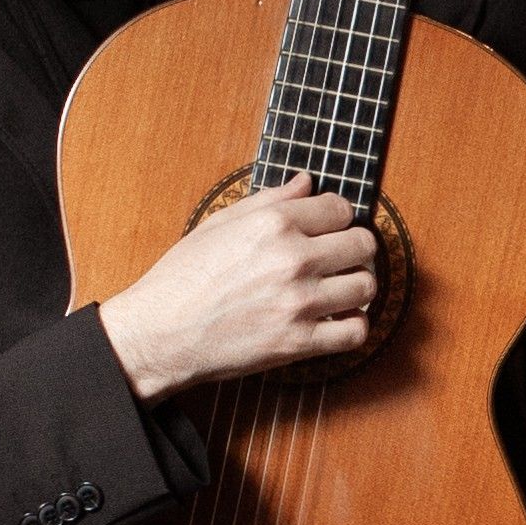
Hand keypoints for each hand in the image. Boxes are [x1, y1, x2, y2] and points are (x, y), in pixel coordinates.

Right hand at [99, 176, 379, 400]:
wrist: (160, 333)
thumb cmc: (183, 278)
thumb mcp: (219, 223)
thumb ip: (270, 200)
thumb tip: (307, 182)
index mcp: (274, 223)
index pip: (342, 209)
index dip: (339, 218)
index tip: (330, 229)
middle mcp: (293, 259)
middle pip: (363, 245)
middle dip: (355, 249)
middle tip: (340, 259)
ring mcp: (299, 302)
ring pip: (366, 287)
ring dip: (357, 287)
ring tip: (339, 290)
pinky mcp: (298, 342)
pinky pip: (355, 332)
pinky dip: (353, 326)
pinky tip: (335, 321)